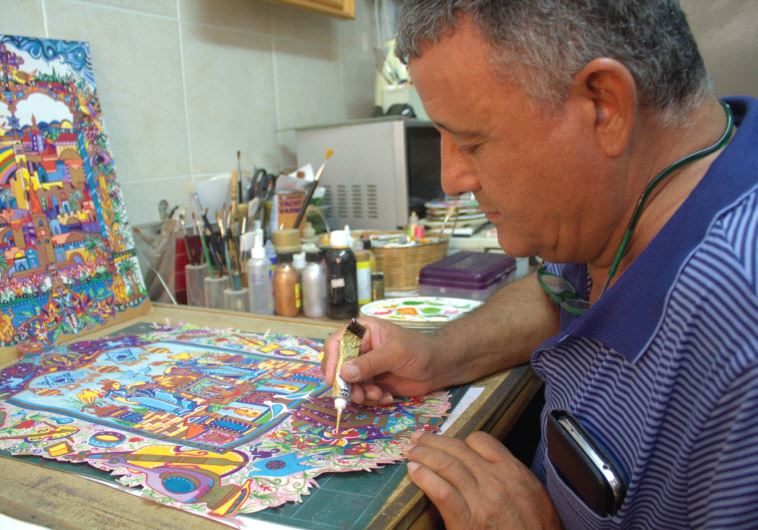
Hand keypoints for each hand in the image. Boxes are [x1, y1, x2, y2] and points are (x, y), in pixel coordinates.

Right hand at [320, 317, 440, 403]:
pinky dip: (370, 399)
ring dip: (360, 393)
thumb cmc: (418, 351)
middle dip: (347, 384)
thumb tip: (344, 372)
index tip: (334, 379)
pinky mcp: (371, 382)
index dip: (331, 361)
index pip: (336, 344)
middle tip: (358, 395)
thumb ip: (370, 362)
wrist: (438, 368)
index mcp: (361, 332)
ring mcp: (364, 367)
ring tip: (378, 395)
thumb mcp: (394, 353)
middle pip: (338, 367)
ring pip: (348, 384)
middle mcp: (359, 349)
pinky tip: (386, 397)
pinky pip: (360, 393)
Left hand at [404, 431, 560, 529]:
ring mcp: (482, 501)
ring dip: (424, 455)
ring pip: (447, 465)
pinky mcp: (467, 522)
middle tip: (418, 439)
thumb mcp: (535, 498)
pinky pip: (442, 492)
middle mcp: (497, 481)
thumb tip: (488, 469)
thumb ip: (513, 478)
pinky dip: (425, 478)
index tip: (450, 445)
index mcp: (515, 472)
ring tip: (410, 452)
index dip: (461, 441)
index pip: (482, 441)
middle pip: (459, 449)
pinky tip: (414, 472)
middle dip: (435, 442)